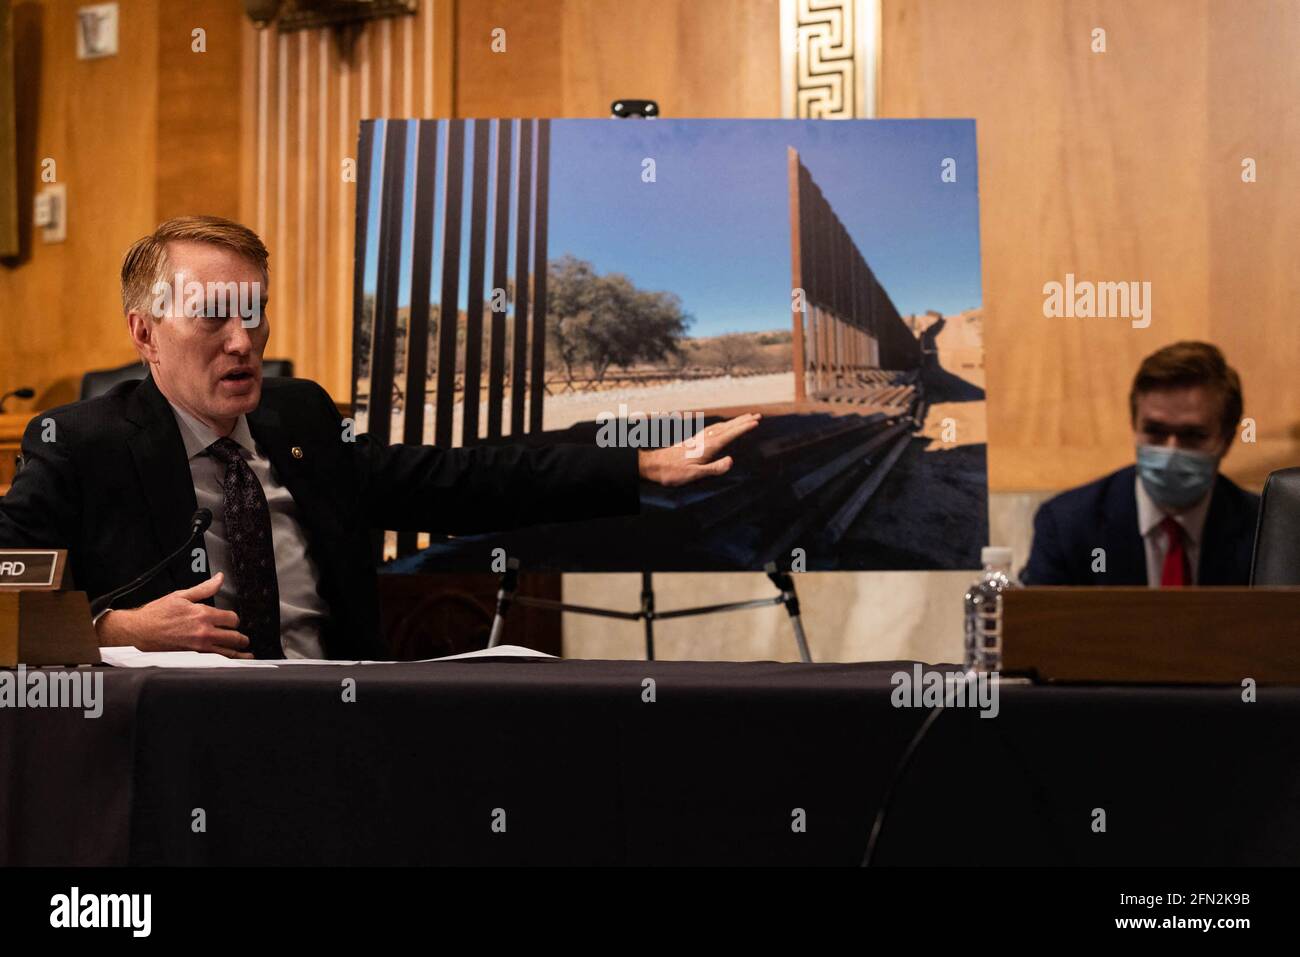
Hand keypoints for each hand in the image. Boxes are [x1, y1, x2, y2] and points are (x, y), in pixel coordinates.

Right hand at [94, 572, 253, 658]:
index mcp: (203, 614)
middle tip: (243, 640)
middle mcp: (204, 632)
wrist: (138, 631)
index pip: (232, 619)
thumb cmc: (156, 614)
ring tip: (246, 655)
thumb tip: (220, 578)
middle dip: (241, 638)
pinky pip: (216, 662)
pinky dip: (226, 663)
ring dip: (240, 654)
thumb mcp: (181, 595)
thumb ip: (204, 588)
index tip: (231, 621)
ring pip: (228, 653)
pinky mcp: (193, 658)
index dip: (234, 620)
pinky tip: (230, 664)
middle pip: (235, 638)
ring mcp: (199, 648)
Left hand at [637, 412, 761, 487]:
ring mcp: (698, 439)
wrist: (652, 465)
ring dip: (734, 422)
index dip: (743, 428)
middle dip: (742, 421)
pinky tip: (723, 427)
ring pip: (720, 427)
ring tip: (745, 418)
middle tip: (757, 415)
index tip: (756, 422)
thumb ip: (714, 468)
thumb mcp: (694, 475)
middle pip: (726, 427)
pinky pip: (713, 430)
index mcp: (707, 447)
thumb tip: (731, 461)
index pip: (729, 435)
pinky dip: (723, 426)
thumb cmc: (673, 473)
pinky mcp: (693, 441)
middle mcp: (703, 440)